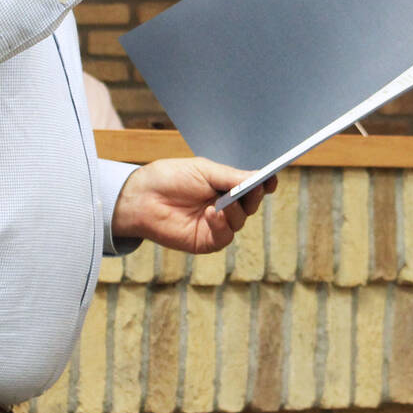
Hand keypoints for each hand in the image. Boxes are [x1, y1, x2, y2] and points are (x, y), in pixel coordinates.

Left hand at [113, 155, 274, 253]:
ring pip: (241, 220)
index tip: (271, 179)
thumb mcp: (204, 171)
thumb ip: (231, 177)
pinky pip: (225, 236)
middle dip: (252, 195)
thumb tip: (259, 178)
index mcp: (224, 185)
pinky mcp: (206, 241)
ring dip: (235, 210)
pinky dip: (222, 224)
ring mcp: (216, 224)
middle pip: (251, 203)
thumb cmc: (169, 179)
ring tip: (221, 202)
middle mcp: (224, 205)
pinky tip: (212, 213)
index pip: (251, 186)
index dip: (264, 183)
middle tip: (251, 187)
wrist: (141, 197)